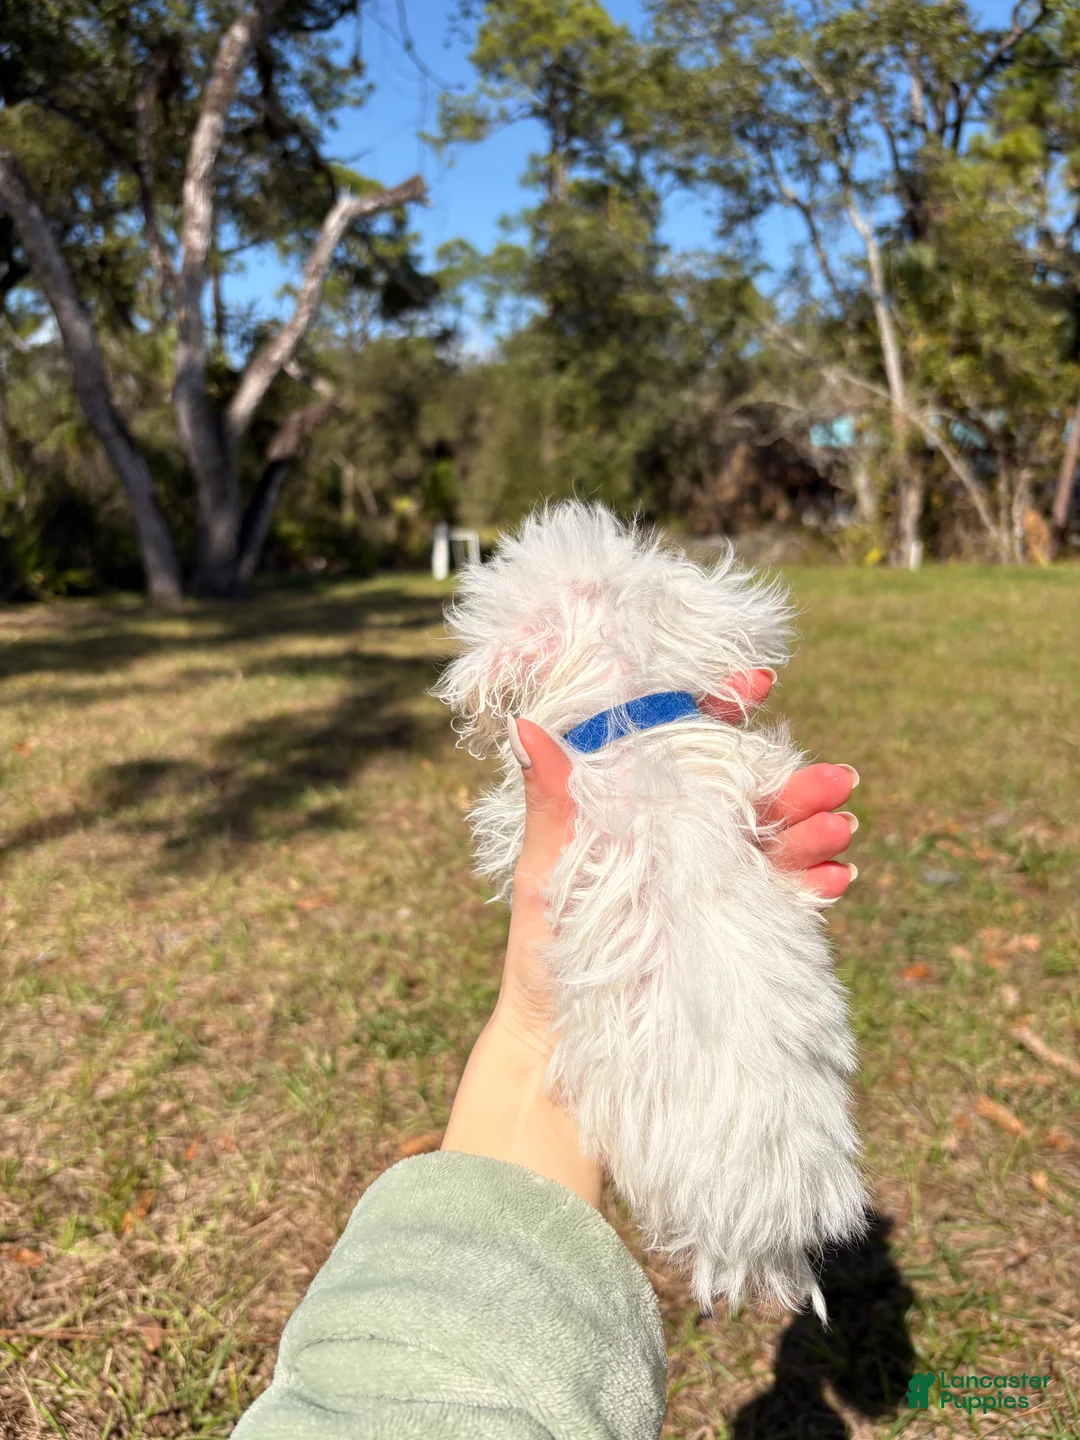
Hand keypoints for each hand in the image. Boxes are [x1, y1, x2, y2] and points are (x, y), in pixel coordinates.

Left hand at [496, 668, 859, 1051]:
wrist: (562, 1052)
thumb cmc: (541, 954)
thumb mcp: (545, 872)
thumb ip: (551, 803)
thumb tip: (524, 725)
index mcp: (634, 808)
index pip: (683, 743)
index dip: (720, 709)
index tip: (756, 682)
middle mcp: (681, 838)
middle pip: (747, 793)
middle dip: (793, 782)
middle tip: (834, 779)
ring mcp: (711, 882)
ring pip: (776, 841)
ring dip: (813, 830)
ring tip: (841, 828)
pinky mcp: (733, 928)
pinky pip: (786, 897)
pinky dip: (815, 884)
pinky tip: (837, 877)